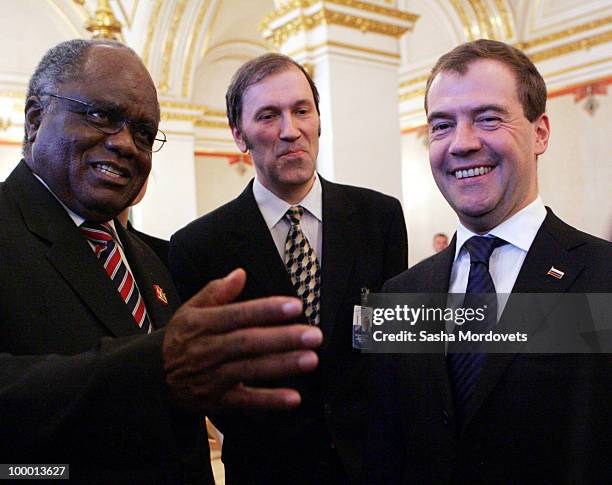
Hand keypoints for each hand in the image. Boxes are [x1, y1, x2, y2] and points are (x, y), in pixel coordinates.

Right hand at [163, 268, 321, 411]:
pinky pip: (245, 401)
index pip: (237, 315)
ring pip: (250, 370)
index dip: (266, 310)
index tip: (294, 306)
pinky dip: (269, 401)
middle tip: (314, 335)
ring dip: (282, 366)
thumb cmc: (179, 339)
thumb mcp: (189, 310)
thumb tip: (240, 273)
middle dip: (282, 338)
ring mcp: (212, 377)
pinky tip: (294, 398)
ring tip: (311, 359)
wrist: (152, 379)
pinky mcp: (217, 401)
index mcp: (202, 324)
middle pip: (248, 343)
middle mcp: (208, 350)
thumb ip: (216, 291)